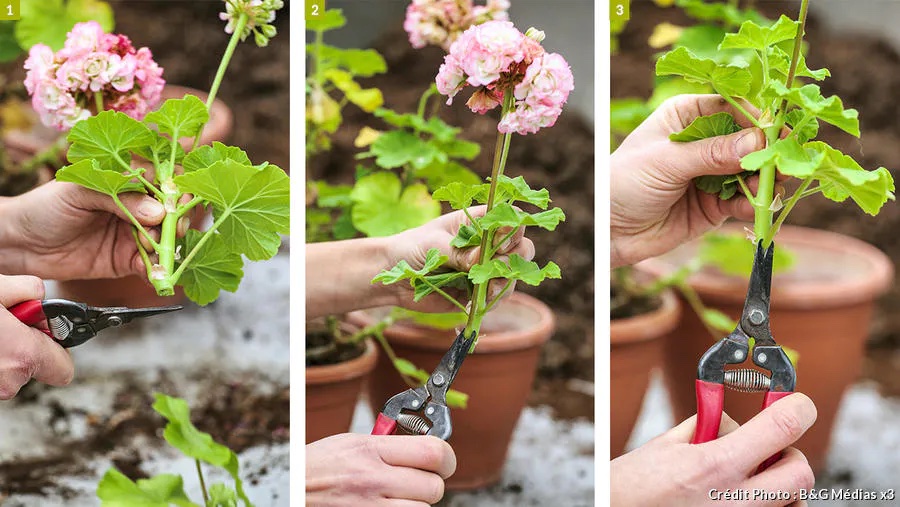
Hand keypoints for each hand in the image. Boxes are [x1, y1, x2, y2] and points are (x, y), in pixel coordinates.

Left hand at [0, 181, 183, 280]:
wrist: (19, 244)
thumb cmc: (44, 207)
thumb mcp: (80, 191)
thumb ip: (121, 198)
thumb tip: (159, 211)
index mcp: (124, 182)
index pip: (162, 180)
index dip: (176, 189)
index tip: (178, 201)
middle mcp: (134, 207)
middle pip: (170, 213)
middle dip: (177, 221)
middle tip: (172, 230)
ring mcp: (132, 235)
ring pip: (163, 240)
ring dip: (167, 247)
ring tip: (155, 251)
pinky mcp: (125, 261)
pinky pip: (149, 266)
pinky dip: (155, 269)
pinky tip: (151, 270)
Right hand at [0, 274, 73, 398]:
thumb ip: (28, 289)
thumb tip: (38, 293)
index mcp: (23, 355)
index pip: (65, 369)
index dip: (57, 350)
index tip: (45, 335)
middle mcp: (8, 379)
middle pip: (35, 368)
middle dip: (25, 348)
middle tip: (8, 325)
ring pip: (10, 372)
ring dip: (4, 353)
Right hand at [306, 433, 455, 505]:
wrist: (290, 490)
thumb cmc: (316, 467)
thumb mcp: (349, 442)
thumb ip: (386, 444)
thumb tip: (422, 445)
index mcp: (369, 450)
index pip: (433, 452)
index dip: (446, 457)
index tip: (442, 459)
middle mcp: (372, 480)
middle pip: (434, 486)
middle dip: (430, 483)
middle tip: (418, 480)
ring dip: (416, 503)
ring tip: (398, 495)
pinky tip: (388, 505)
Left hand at [387, 206, 534, 312]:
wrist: (394, 278)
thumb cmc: (411, 249)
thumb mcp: (433, 245)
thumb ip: (459, 253)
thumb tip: (481, 260)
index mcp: (476, 222)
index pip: (508, 218)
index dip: (512, 229)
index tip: (500, 243)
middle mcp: (486, 244)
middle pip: (521, 247)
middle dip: (515, 259)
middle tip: (497, 268)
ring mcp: (485, 268)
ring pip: (513, 274)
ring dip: (505, 283)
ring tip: (488, 291)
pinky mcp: (479, 291)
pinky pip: (499, 296)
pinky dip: (495, 299)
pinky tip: (482, 301)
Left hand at [611, 94, 775, 266]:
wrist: (608, 230)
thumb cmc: (623, 183)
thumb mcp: (666, 162)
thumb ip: (712, 153)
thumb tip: (758, 141)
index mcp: (687, 115)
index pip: (732, 107)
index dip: (757, 119)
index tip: (776, 132)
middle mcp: (703, 140)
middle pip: (749, 140)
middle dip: (766, 151)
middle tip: (782, 163)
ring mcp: (712, 173)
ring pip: (751, 171)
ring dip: (764, 179)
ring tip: (768, 187)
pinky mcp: (715, 204)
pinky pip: (743, 200)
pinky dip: (752, 203)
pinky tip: (755, 206)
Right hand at [611, 393, 816, 506]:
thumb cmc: (632, 488)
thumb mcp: (665, 446)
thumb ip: (707, 430)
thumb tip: (735, 422)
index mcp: (715, 466)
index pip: (781, 426)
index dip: (798, 408)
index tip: (797, 404)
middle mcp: (735, 500)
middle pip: (800, 472)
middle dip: (788, 454)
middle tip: (765, 450)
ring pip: (794, 502)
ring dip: (780, 487)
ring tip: (747, 483)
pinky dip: (768, 506)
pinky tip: (741, 499)